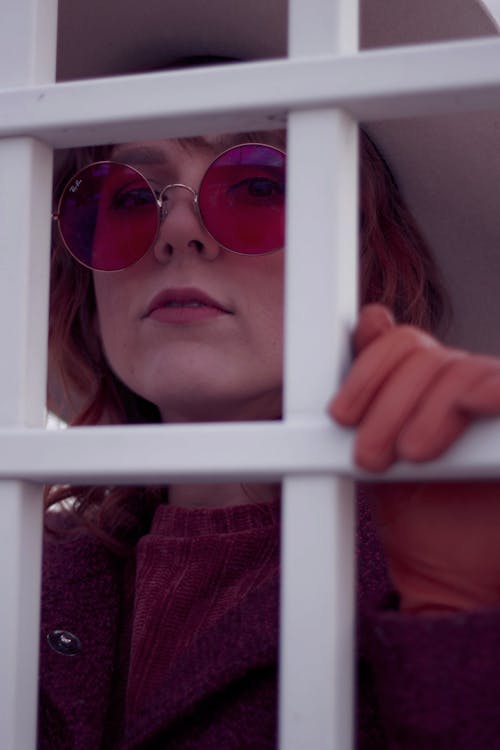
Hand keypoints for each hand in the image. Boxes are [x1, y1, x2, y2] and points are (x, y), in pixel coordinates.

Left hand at [329, 304, 499, 612]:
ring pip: (459, 372)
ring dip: (425, 412)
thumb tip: (372, 320)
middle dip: (386, 403)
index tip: (339, 417)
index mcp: (429, 384)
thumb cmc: (417, 515)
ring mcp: (495, 404)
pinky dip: (491, 392)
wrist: (451, 579)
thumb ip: (373, 391)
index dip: (367, 371)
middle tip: (368, 457)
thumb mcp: (379, 450)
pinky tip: (477, 403)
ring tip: (410, 457)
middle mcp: (467, 385)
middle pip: (424, 355)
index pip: (401, 342)